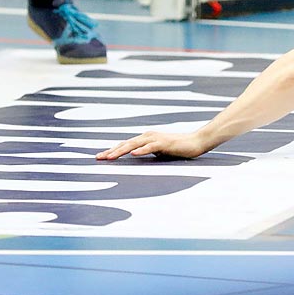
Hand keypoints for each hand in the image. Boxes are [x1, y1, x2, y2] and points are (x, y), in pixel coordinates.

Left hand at [96, 129, 212, 161]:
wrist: (195, 142)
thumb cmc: (177, 148)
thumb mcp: (158, 152)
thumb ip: (148, 153)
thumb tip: (137, 158)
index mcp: (145, 138)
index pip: (125, 145)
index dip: (112, 150)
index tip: (100, 157)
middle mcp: (148, 136)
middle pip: (125, 144)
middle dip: (111, 151)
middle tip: (98, 158)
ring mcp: (156, 138)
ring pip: (134, 145)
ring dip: (121, 151)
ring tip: (110, 157)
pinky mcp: (164, 143)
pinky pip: (150, 147)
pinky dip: (141, 150)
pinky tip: (133, 154)